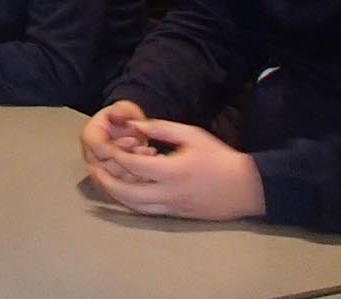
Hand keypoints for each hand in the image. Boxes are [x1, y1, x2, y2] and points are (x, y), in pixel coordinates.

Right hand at [81, 100, 156, 182]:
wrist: (127, 132)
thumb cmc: (124, 120)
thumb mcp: (124, 109)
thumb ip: (121, 110)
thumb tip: (117, 114)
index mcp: (89, 136)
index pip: (98, 148)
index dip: (117, 146)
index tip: (133, 141)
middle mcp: (91, 156)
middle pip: (105, 168)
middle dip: (128, 160)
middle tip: (143, 149)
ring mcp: (100, 171)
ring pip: (115, 181)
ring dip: (135, 171)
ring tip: (147, 155)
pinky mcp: (112, 182)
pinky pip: (123, 189)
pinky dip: (138, 180)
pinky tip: (149, 169)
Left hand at [88, 118, 265, 220]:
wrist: (246, 188)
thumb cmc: (219, 157)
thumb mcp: (191, 135)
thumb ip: (161, 129)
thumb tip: (134, 124)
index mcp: (172, 172)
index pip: (134, 165)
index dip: (117, 156)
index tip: (108, 148)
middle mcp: (169, 194)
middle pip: (127, 193)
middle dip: (106, 181)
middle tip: (94, 169)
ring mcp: (172, 208)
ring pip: (134, 207)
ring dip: (115, 194)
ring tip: (103, 181)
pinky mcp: (176, 216)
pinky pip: (146, 212)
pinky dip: (131, 203)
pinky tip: (124, 192)